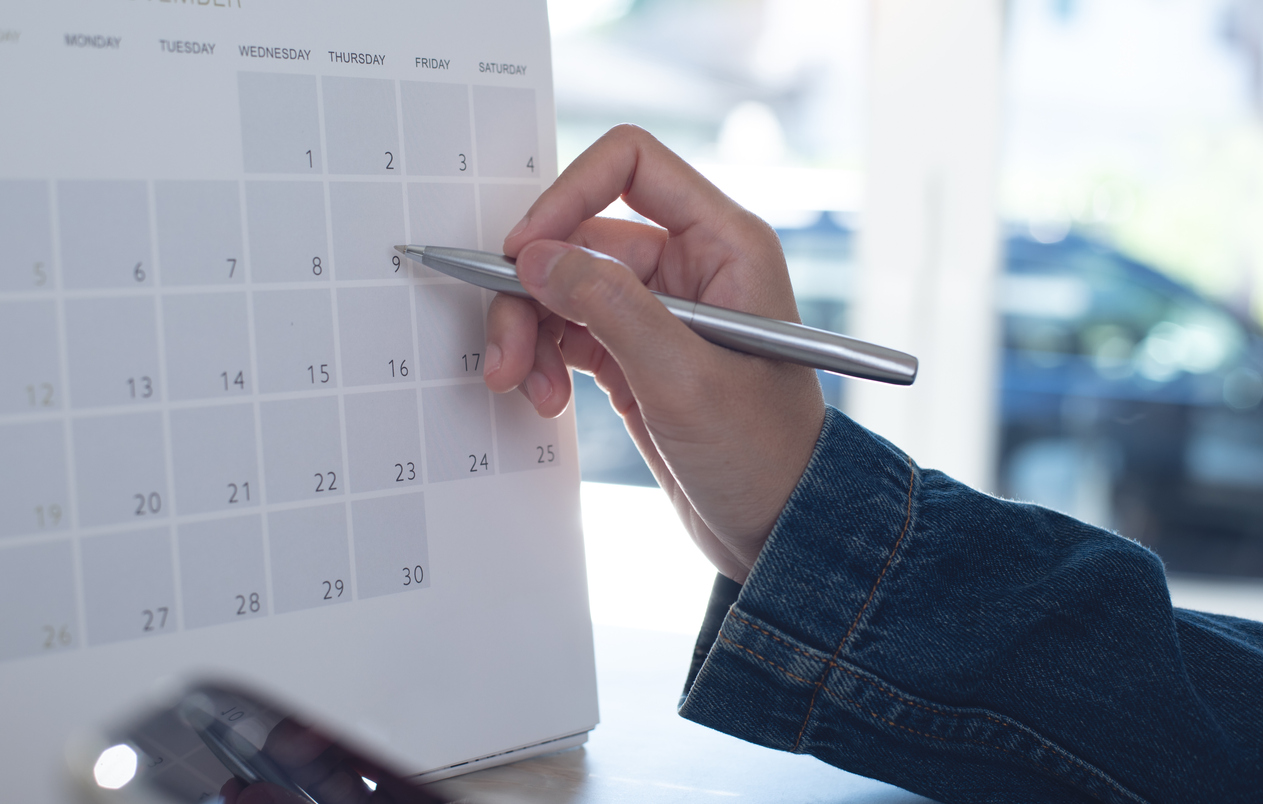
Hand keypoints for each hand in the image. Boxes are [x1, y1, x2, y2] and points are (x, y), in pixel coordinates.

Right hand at [485, 125, 825, 581]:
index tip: (522, 252)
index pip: (632, 165)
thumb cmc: (764, 454)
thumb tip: (536, 256)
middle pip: (580, 236)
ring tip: (523, 387)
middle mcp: (689, 265)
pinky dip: (543, 359)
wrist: (777, 528)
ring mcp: (657, 310)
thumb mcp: (684, 378)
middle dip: (531, 291)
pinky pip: (566, 331)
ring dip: (529, 332)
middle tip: (505, 352)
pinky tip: (545, 399)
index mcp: (724, 244)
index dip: (568, 194)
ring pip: (563, 287)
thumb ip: (609, 308)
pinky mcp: (633, 352)